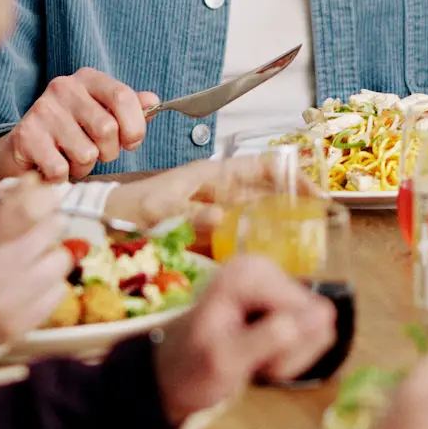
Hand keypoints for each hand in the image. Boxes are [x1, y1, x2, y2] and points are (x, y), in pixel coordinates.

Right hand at [0, 67, 159, 182]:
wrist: (21, 149)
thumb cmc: (70, 133)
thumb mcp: (101, 115)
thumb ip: (129, 109)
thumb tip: (153, 101)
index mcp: (87, 79)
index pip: (123, 96)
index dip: (135, 126)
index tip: (132, 142)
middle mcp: (64, 88)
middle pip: (107, 129)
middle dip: (108, 152)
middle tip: (95, 153)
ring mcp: (43, 110)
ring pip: (86, 153)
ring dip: (83, 167)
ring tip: (70, 159)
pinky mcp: (26, 135)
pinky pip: (62, 169)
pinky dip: (62, 177)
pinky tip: (53, 166)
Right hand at [0, 177, 71, 343]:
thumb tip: (34, 184)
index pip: (30, 208)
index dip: (42, 197)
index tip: (40, 197)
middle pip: (51, 229)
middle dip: (45, 223)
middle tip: (28, 230)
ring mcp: (5, 304)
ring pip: (61, 260)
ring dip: (49, 254)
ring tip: (27, 259)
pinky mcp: (20, 326)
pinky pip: (59, 290)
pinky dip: (48, 283)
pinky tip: (26, 284)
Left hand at [103, 155, 303, 234]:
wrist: (108, 224)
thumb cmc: (133, 206)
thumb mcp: (162, 206)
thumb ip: (191, 212)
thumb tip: (222, 216)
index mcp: (215, 175)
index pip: (263, 167)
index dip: (292, 175)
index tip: (315, 192)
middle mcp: (223, 193)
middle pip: (269, 193)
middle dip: (295, 204)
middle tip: (319, 223)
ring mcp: (220, 215)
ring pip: (261, 217)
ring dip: (281, 227)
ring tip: (305, 244)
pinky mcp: (214, 238)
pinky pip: (244, 240)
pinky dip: (260, 248)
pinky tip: (272, 261)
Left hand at [151, 254, 338, 424]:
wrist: (174, 374)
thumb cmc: (191, 369)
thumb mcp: (226, 360)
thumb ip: (271, 337)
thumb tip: (321, 316)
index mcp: (248, 274)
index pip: (304, 309)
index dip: (288, 345)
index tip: (257, 363)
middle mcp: (267, 269)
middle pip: (316, 315)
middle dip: (291, 351)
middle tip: (255, 364)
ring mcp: (278, 285)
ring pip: (320, 325)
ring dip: (293, 355)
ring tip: (257, 360)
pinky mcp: (288, 301)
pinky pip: (316, 330)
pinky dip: (294, 354)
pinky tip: (266, 356)